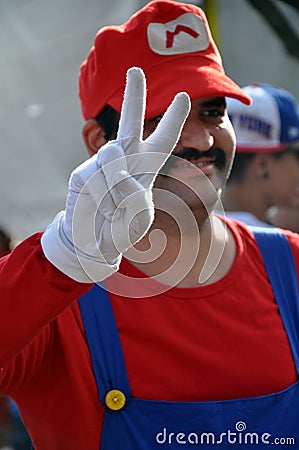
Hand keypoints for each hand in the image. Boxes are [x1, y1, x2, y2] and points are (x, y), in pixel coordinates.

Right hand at [41, 67, 189, 281]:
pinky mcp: (83, 173)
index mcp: (145, 168)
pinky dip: (104, 197)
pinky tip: (102, 209)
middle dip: (134, 96)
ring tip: (114, 209)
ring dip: (118, 185)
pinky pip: (98, 176)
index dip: (172, 118)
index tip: (184, 96)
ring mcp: (102, 165)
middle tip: (136, 69)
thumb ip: (135, 194)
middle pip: (130, 122)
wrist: (93, 243)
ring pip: (115, 156)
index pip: (162, 139)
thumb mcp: (140, 218)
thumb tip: (119, 171)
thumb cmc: (122, 229)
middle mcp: (124, 161)